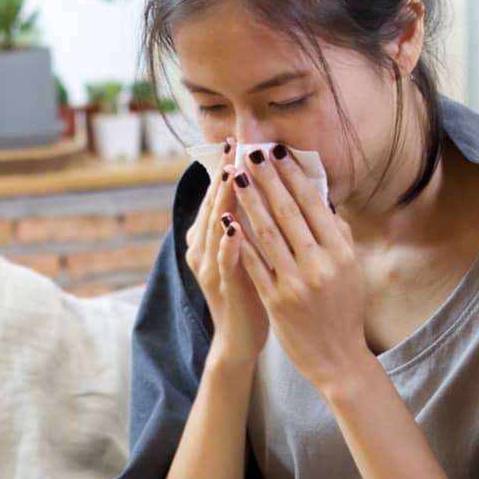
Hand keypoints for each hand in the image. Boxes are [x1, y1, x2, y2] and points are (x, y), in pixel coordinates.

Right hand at [184, 143, 269, 367]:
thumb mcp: (252, 251)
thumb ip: (254, 222)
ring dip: (223, 200)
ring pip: (215, 228)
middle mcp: (204, 247)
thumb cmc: (252, 292)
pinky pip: (224, 262)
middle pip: (214, 204)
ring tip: (232, 174)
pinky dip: (228, 243)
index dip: (228, 168)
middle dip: (224, 174)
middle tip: (233, 145)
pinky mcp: (222, 287)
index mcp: (212, 236)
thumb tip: (274, 188)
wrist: (240, 338)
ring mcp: (211, 267)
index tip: (238, 141)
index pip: (221, 195)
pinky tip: (234, 225)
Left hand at [230, 144, 373, 393]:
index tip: (277, 152)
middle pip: (288, 212)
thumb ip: (338, 234)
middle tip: (250, 153)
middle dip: (267, 179)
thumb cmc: (344, 309)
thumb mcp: (351, 269)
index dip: (293, 175)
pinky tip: (228, 219)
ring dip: (248, 202)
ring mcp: (297, 283)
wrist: (337, 357)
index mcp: (342, 252)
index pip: (314, 204)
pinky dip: (240, 241)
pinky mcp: (277, 301)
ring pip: (268, 233)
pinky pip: (254, 264)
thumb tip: (322, 198)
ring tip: (234, 177)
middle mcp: (321, 264)